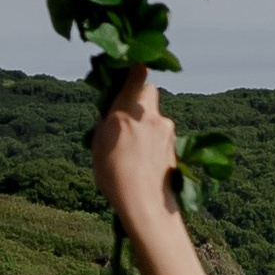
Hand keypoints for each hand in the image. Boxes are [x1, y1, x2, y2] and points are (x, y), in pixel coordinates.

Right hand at [91, 67, 180, 232]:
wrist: (146, 205)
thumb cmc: (114, 175)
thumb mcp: (98, 144)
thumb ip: (107, 122)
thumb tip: (112, 114)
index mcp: (129, 109)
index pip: (138, 73)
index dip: (133, 69)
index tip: (126, 71)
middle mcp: (152, 115)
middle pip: (149, 93)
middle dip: (139, 99)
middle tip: (125, 115)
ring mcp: (168, 131)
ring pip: (156, 117)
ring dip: (147, 124)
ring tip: (132, 147)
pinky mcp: (176, 147)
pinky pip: (162, 136)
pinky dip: (154, 142)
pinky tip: (144, 160)